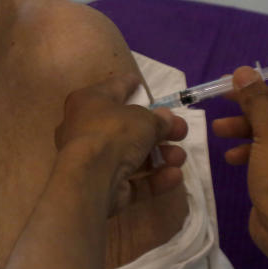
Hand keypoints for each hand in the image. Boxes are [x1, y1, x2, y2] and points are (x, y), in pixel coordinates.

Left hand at [55, 73, 187, 214]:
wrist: (90, 178)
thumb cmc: (113, 133)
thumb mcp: (143, 118)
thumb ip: (158, 119)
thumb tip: (166, 118)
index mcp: (88, 102)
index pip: (112, 89)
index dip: (128, 85)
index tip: (140, 82)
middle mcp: (86, 129)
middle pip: (126, 127)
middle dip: (157, 130)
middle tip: (181, 131)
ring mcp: (93, 160)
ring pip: (131, 155)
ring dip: (160, 155)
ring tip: (180, 156)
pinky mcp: (102, 186)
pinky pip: (132, 180)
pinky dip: (153, 178)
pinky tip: (175, 176)